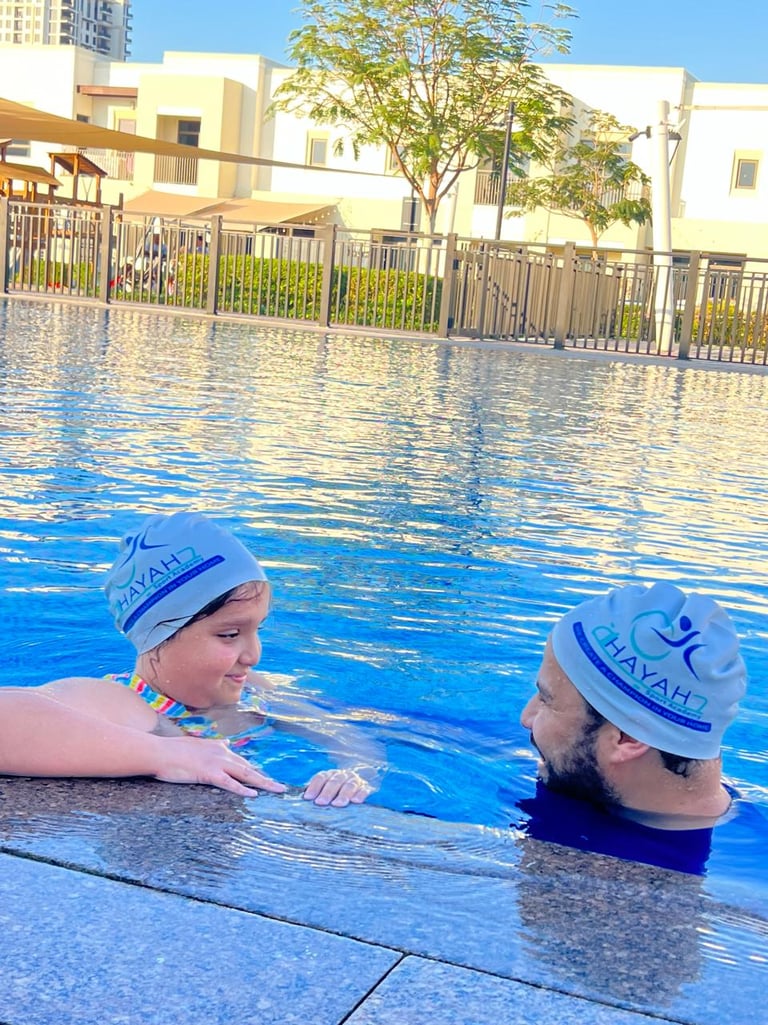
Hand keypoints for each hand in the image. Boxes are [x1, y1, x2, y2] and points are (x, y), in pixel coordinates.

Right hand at [154, 736, 286, 796]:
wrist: (160, 752)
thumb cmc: (173, 750)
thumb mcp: (197, 744)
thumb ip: (213, 746)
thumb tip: (226, 743)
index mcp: (218, 747)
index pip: (240, 760)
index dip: (254, 770)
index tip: (265, 777)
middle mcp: (221, 753)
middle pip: (248, 767)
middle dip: (265, 778)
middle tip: (280, 787)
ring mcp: (216, 763)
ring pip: (245, 774)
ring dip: (263, 783)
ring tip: (277, 790)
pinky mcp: (208, 773)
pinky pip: (229, 783)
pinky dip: (242, 789)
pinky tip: (254, 795)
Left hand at [302, 768, 374, 806]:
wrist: (360, 779)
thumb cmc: (336, 792)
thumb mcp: (325, 789)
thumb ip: (316, 793)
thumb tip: (302, 802)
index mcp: (330, 775)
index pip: (321, 777)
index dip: (314, 787)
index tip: (308, 798)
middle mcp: (342, 775)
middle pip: (334, 781)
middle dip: (327, 792)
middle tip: (321, 803)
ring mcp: (355, 780)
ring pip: (349, 785)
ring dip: (343, 795)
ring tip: (337, 805)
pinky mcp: (366, 787)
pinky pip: (364, 789)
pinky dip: (360, 794)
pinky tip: (356, 801)